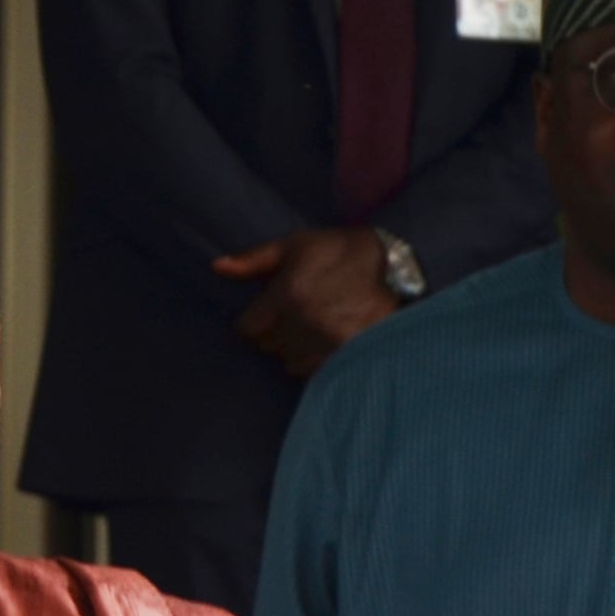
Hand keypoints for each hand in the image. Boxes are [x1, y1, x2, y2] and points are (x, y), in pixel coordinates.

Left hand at [214, 228, 398, 379]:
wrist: (398, 267)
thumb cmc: (340, 252)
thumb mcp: (296, 246)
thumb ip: (254, 260)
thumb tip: (216, 268)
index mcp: (287, 294)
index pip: (247, 330)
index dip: (256, 320)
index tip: (272, 310)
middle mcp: (304, 321)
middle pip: (267, 346)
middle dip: (275, 332)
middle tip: (298, 312)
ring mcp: (326, 341)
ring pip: (287, 360)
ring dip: (294, 347)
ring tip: (316, 323)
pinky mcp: (345, 355)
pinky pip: (311, 369)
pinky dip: (314, 358)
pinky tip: (328, 336)